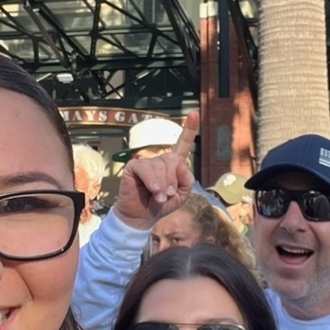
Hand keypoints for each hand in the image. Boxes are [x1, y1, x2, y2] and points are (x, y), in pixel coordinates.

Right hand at [111, 113, 198, 229]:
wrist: (143, 216)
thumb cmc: (162, 204)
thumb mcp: (182, 195)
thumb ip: (187, 180)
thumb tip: (180, 163)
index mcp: (174, 164)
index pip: (183, 144)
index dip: (189, 129)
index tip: (195, 113)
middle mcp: (161, 160)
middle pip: (173, 160)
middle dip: (172, 180)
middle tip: (167, 194)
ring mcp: (147, 162)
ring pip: (160, 166)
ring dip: (162, 185)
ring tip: (159, 197)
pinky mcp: (134, 167)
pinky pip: (146, 168)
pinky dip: (151, 180)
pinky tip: (153, 190)